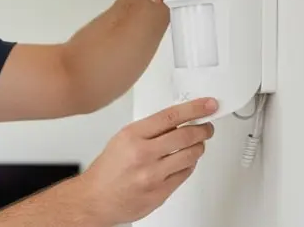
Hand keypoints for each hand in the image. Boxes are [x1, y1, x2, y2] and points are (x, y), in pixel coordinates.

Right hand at [72, 97, 217, 224]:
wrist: (95, 199)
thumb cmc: (107, 171)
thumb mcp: (121, 140)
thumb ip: (148, 131)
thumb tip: (177, 122)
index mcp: (132, 136)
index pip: (171, 117)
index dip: (195, 109)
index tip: (208, 105)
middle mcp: (143, 154)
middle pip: (186, 136)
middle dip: (203, 129)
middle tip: (207, 127)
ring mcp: (153, 175)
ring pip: (191, 155)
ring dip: (199, 147)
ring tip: (197, 145)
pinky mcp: (161, 192)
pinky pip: (185, 174)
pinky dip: (189, 165)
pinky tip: (184, 162)